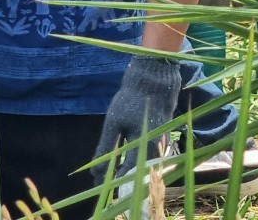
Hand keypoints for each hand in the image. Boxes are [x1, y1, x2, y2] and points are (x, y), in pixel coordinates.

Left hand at [94, 56, 181, 178]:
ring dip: (128, 164)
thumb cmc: (132, 98)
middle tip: (103, 175)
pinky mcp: (162, 132)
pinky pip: (148, 150)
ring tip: (113, 165)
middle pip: (136, 170)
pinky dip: (136, 154)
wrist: (154, 76)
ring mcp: (161, 140)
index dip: (111, 180)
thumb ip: (106, 148)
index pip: (126, 174)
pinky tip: (126, 151)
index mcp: (145, 148)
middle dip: (119, 174)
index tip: (97, 181)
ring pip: (143, 160)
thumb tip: (95, 173)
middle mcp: (156, 148)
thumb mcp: (114, 123)